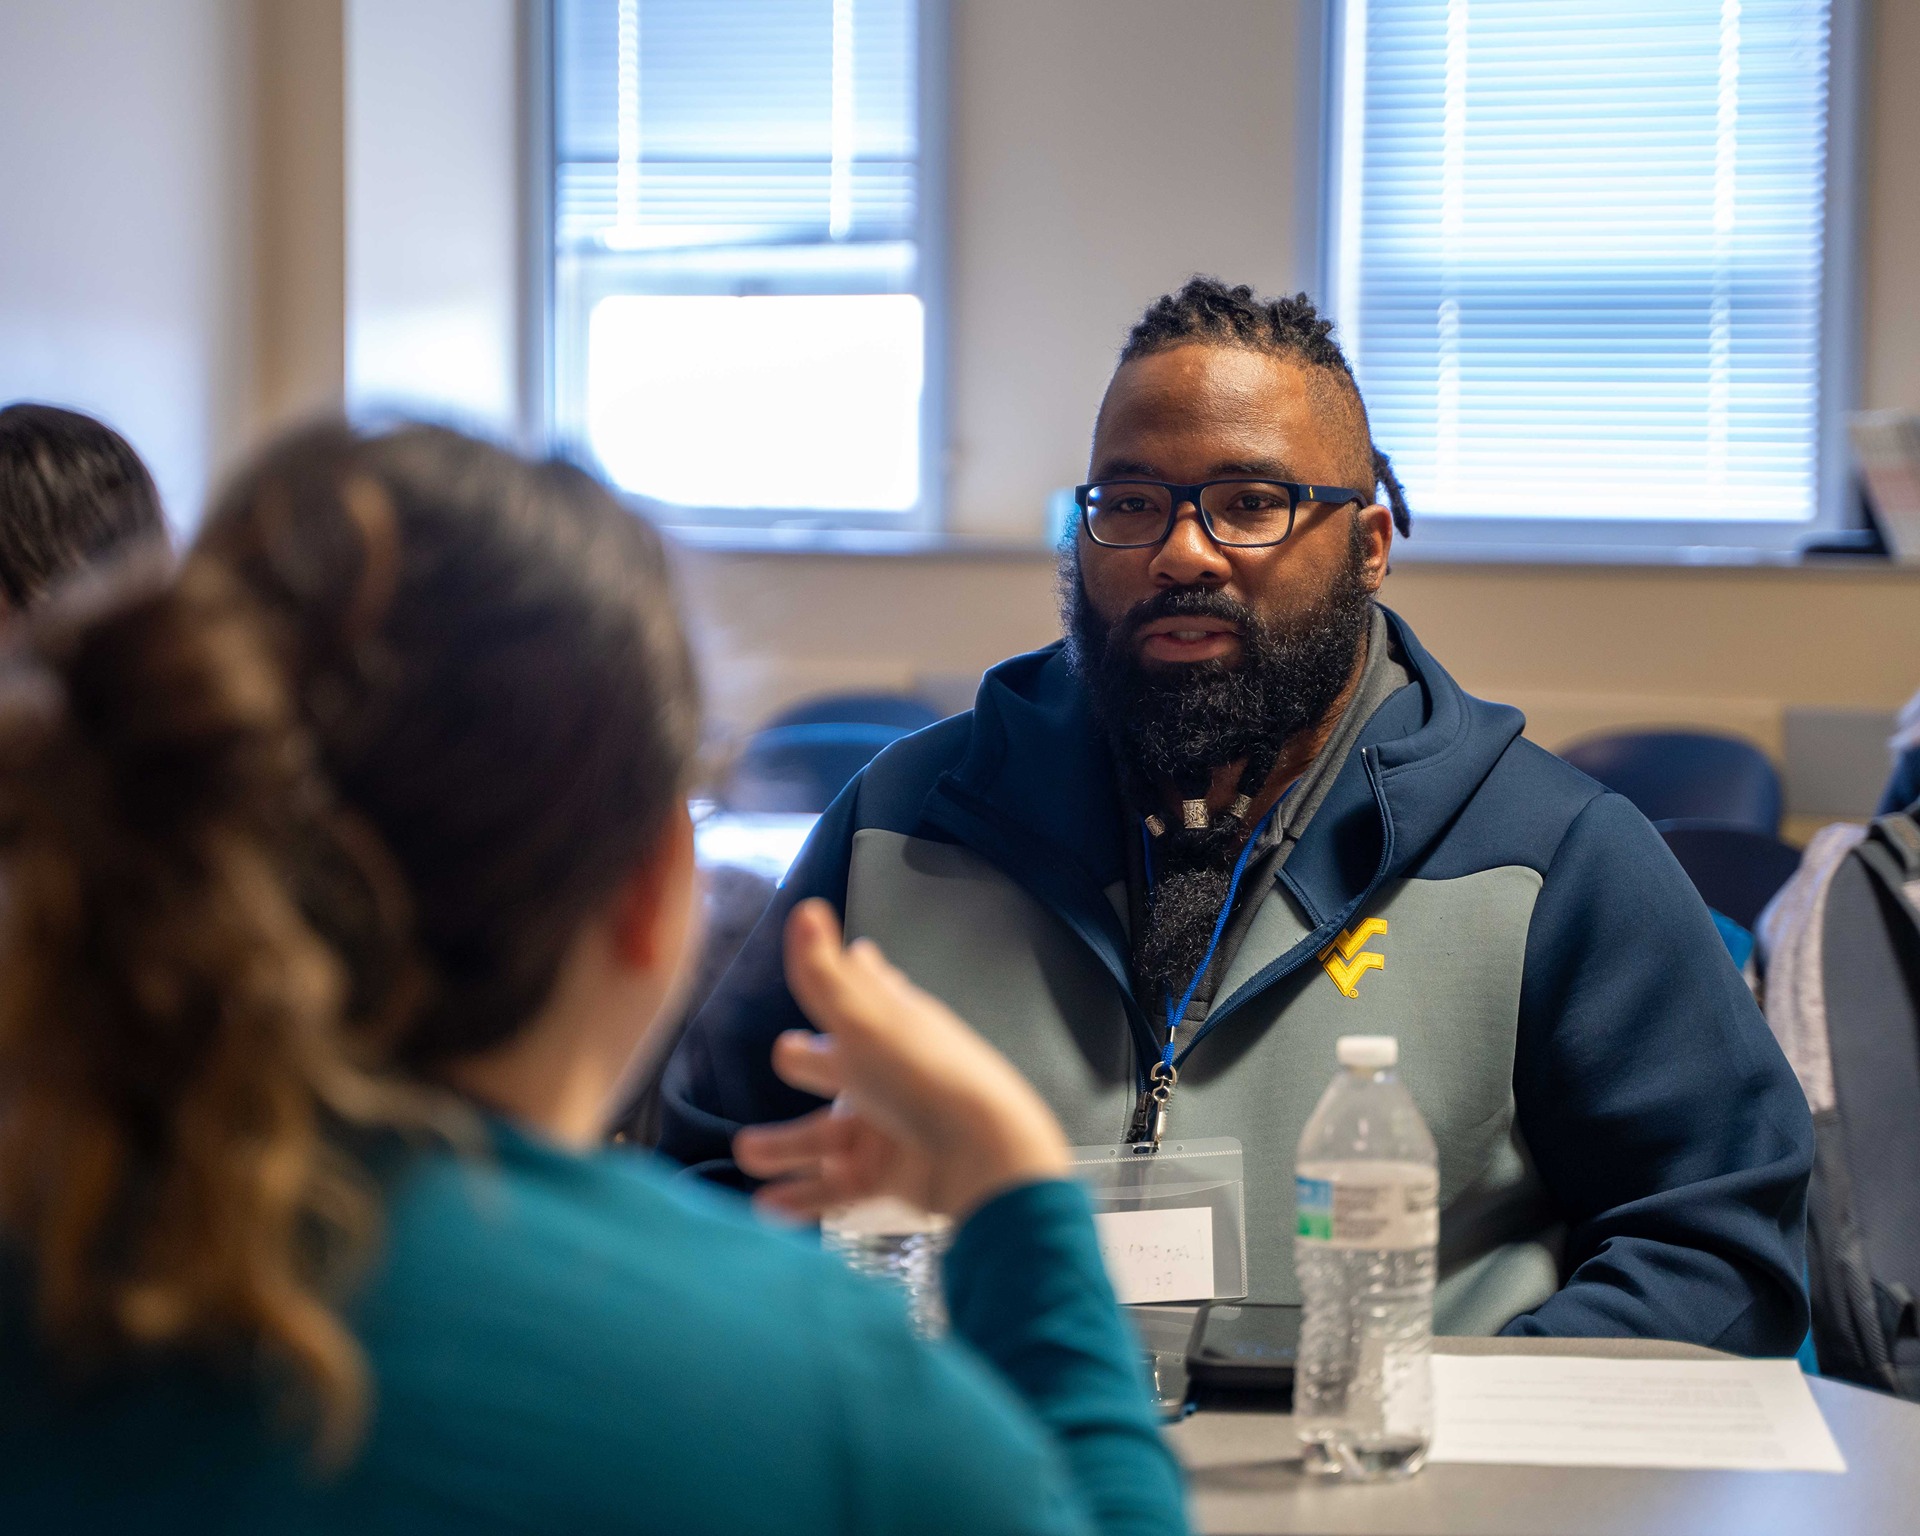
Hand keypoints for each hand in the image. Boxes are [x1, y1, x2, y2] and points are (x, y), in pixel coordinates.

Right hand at [733, 899, 1071, 1224]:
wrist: (982, 1155)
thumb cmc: (921, 1075)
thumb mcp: (863, 1020)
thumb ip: (823, 973)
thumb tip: (805, 907)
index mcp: (890, 1025)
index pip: (871, 993)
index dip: (857, 977)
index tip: (857, 957)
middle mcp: (889, 1073)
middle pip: (840, 1065)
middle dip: (811, 1062)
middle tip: (785, 1055)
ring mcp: (888, 1127)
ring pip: (824, 1135)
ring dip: (786, 1145)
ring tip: (745, 1153)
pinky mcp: (889, 1175)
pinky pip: (837, 1188)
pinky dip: (803, 1196)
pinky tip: (766, 1206)